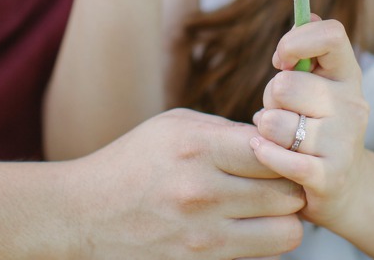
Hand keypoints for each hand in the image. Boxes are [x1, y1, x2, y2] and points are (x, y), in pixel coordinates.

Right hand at [76, 109, 304, 258]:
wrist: (83, 215)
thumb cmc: (133, 162)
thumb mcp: (173, 126)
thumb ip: (227, 130)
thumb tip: (277, 138)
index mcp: (196, 147)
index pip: (277, 151)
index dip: (287, 151)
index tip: (279, 152)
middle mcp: (201, 193)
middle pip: (289, 194)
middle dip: (291, 186)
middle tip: (278, 182)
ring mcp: (201, 238)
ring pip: (286, 234)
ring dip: (282, 220)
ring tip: (264, 208)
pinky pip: (261, 259)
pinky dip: (260, 245)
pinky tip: (241, 229)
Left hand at [250, 18, 369, 232]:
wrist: (347, 190)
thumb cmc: (318, 126)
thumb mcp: (319, 86)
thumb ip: (307, 51)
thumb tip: (307, 12)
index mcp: (348, 75)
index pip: (331, 35)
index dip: (295, 41)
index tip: (280, 60)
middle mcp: (353, 104)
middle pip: (285, 84)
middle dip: (270, 99)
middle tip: (280, 112)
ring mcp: (344, 141)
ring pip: (275, 122)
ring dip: (265, 130)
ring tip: (279, 138)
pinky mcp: (330, 176)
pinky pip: (278, 156)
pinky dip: (263, 153)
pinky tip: (263, 152)